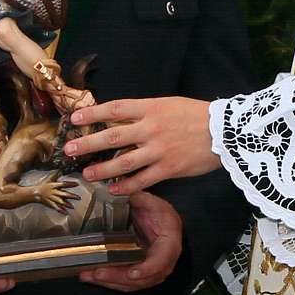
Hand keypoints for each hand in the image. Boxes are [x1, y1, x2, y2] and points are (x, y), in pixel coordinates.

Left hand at [66, 97, 217, 195]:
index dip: (92, 113)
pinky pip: (142, 180)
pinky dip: (126, 186)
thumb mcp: (168, 105)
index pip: (114, 109)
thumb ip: (145, 113)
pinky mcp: (169, 168)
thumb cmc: (196, 115)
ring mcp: (159, 150)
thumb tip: (118, 120)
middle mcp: (151, 128)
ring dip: (102, 169)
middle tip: (69, 150)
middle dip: (88, 144)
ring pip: (123, 162)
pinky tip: (114, 190)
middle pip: (112, 136)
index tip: (74, 119)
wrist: (226, 130)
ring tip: (87, 175)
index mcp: (150, 108)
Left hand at [79, 190, 182, 291]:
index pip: (161, 260)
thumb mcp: (152, 202)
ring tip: (89, 275)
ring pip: (131, 283)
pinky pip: (125, 282)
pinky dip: (108, 281)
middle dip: (118, 277)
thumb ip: (137, 198)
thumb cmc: (161, 215)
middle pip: (143, 277)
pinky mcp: (139, 273)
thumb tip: (117, 191)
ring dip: (109, 281)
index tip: (132, 273)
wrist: (162, 222)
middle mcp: (162, 261)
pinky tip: (92, 276)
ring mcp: (151, 270)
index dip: (147, 269)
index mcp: (169, 243)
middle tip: (99, 272)